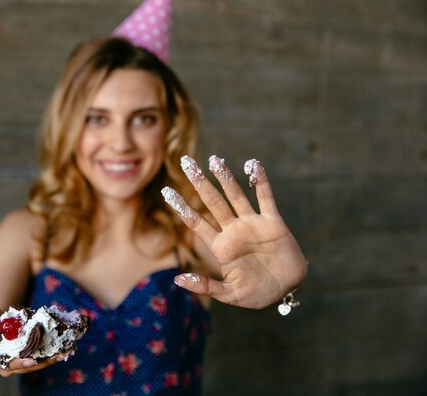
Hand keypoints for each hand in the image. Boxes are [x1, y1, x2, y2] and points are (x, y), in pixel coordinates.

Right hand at [0, 305, 66, 376]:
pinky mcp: (26, 354)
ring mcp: (17, 359)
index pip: (5, 364)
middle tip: (58, 355)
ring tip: (66, 352)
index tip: (31, 360)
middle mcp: (6, 362)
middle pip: (25, 366)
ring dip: (51, 359)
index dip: (18, 363)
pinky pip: (39, 356)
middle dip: (42, 362)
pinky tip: (65, 347)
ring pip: (35, 363)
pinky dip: (52, 352)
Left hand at [162, 155, 307, 308]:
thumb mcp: (229, 294)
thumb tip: (178, 281)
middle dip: (199, 182)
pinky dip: (260, 181)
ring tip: (214, 159)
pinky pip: (265, 198)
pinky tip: (253, 164)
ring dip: (225, 177)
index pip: (196, 222)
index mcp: (221, 247)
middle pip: (212, 201)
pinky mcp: (273, 223)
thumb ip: (206, 287)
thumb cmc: (256, 294)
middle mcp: (233, 231)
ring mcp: (253, 224)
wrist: (287, 290)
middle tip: (186, 161)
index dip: (182, 207)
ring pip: (236, 195)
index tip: (166, 192)